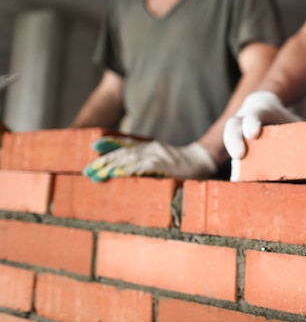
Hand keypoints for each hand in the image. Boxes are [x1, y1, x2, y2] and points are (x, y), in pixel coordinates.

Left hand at [84, 137, 216, 181]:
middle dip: (103, 163)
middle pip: (122, 154)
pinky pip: (143, 168)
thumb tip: (121, 163)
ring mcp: (157, 156)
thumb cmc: (181, 163)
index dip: (107, 148)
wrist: (202, 161)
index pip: (124, 146)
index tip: (91, 150)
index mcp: (149, 147)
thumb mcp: (160, 156)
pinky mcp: (164, 165)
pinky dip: (129, 170)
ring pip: (129, 160)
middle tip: (86, 171)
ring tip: (97, 174)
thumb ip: (143, 157)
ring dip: (111, 167)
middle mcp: (150, 149)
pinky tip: (118, 174)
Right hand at [223, 91, 300, 179]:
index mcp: (259, 111)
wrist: (264, 110)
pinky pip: (234, 158)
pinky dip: (237, 173)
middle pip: (233, 127)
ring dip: (233, 159)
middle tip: (240, 155)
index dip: (252, 122)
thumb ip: (303, 133)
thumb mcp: (294, 121)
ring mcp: (237, 135)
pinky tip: (242, 188)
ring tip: (237, 179)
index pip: (254, 114)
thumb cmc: (283, 119)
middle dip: (234, 140)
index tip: (254, 133)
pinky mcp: (237, 150)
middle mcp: (243, 122)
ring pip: (229, 141)